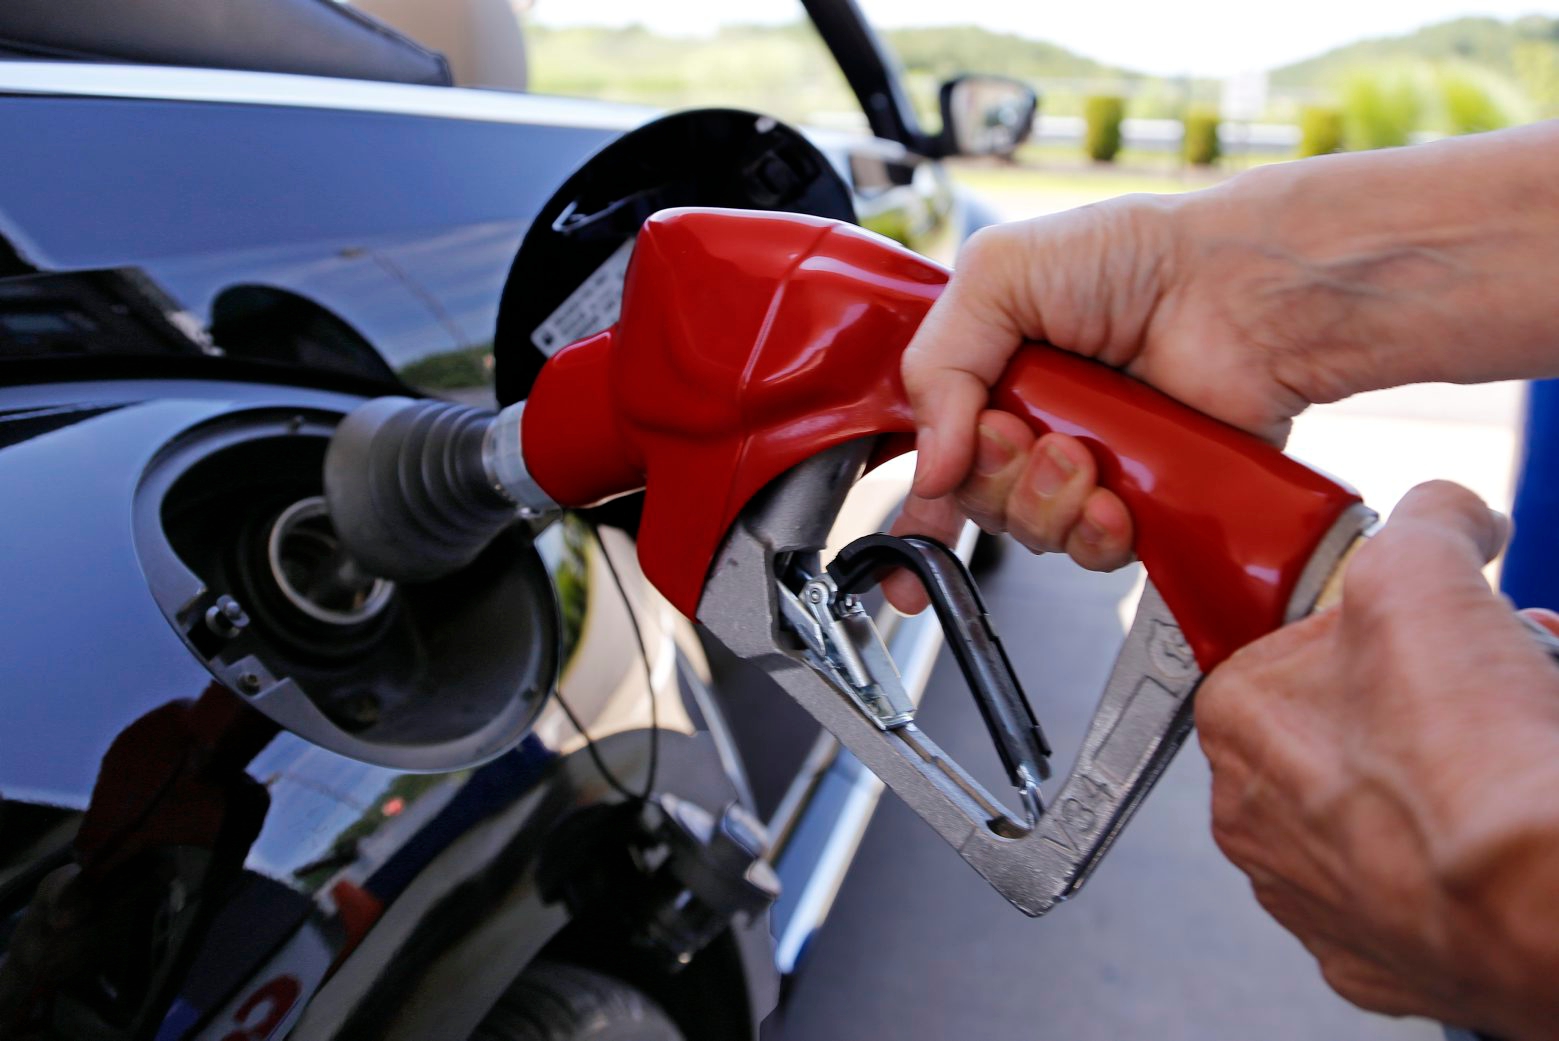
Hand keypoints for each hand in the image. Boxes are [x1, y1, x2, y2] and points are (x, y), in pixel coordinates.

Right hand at [887, 191, 1320, 607]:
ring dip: (1042, 500)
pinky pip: (1093, 551)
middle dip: (989, 475)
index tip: (913, 532)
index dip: (918, 500)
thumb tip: (929, 470)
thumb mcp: (996, 275)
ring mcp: (1089, 466)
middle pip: (974, 497)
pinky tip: (1112, 500)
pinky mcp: (1142, 501)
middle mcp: (1035, 422)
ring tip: (1079, 454)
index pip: (933, 449)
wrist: (1236, 290)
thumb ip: (936, 368)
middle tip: (1019, 434)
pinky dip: (1094, 534)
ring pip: (1029, 530)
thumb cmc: (1134, 257)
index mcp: (990, 371)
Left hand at [1196, 481, 1558, 1037]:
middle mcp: (1252, 818)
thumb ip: (1422, 521)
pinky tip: (1503, 824)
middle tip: (1492, 686)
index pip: (1291, 651)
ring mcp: (1311, 900)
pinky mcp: (1378, 962)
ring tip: (1513, 747)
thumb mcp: (1420, 569)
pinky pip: (1418, 891)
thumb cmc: (1462, 750)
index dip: (1379, 632)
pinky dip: (1462, 856)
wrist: (1537, 893)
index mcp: (1238, 721)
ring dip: (1444, 775)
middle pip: (1344, 730)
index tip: (1433, 634)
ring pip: (1380, 812)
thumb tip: (1445, 511)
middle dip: (1422, 699)